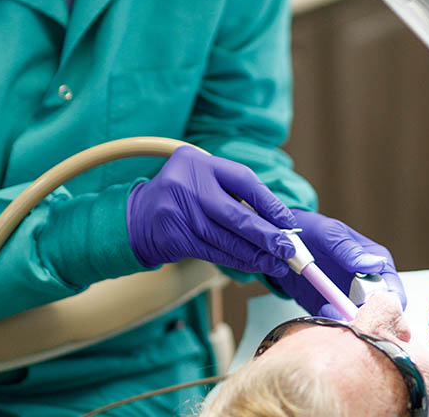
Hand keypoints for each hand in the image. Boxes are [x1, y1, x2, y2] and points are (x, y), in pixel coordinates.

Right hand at [126, 146, 296, 275]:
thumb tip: (278, 221)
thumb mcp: (203, 180)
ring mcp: (177, 211)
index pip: (243, 180)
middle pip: (236, 214)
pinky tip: (254, 265)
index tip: (288, 222)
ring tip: (278, 263)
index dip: (269, 203)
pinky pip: (214, 252)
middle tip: (289, 249)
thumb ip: (234, 193)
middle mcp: (186, 183)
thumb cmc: (184, 196)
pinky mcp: (173, 237)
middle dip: (267, 235)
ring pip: (226, 239)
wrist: (139, 215)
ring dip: (256, 254)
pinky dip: (237, 261)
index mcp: (199, 161)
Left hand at [268, 209, 405, 317]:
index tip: (370, 311)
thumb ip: (349, 250)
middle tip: (349, 318)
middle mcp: (368, 287)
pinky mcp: (332, 310)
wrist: (286, 242)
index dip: (387, 308)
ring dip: (348, 326)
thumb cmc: (314, 231)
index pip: (394, 294)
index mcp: (378, 266)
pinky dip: (332, 326)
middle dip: (366, 321)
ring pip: (359, 324)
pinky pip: (337, 325)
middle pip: (379, 315)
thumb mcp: (330, 234)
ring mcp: (350, 300)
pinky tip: (322, 316)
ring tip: (330, 312)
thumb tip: (376, 264)